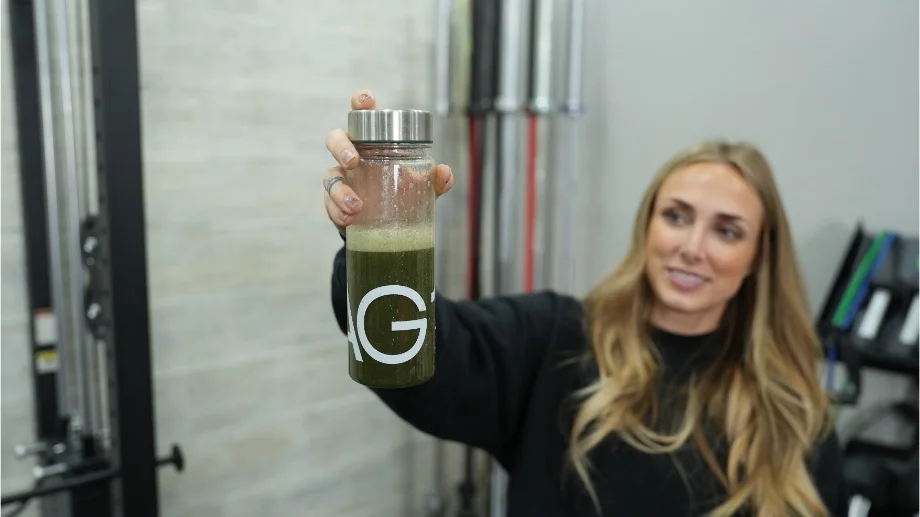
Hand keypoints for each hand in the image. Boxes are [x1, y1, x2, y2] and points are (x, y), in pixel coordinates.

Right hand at [323, 89, 453, 235]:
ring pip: (330, 175)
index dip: (361, 103)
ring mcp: (341, 178)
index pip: (363, 116)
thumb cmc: (400, 194)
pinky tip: (349, 219)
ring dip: (340, 190)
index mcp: (372, 143)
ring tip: (356, 206)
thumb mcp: (420, 188)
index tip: (365, 100)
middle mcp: (352, 155)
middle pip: (335, 139)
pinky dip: (337, 211)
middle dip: (341, 147)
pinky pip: (329, 203)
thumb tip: (444, 172)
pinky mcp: (333, 202)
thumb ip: (433, 180)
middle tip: (353, 161)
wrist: (385, 227)